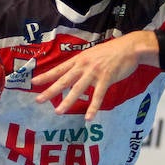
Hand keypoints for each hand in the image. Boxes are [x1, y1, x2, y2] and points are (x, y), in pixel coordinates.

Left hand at [32, 32, 156, 119]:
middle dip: (50, 90)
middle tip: (38, 100)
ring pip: (78, 89)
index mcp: (80, 59)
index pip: (60, 69)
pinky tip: (88, 117)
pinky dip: (93, 107)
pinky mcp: (106, 78)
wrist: (130, 47)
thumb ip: (83, 65)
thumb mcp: (93, 55)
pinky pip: (98, 95)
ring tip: (58, 111)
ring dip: (68, 101)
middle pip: (64, 79)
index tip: (34, 81)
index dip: (47, 75)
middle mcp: (84, 65)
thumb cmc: (112, 52)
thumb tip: (73, 73)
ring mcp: (94, 72)